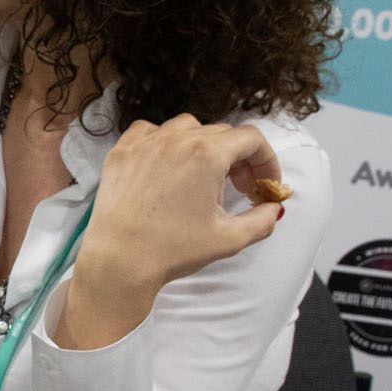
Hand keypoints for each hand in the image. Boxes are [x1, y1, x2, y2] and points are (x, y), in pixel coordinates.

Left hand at [55, 117, 288, 349]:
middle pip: (221, 134)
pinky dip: (164, 142)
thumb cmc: (171, 250)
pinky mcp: (121, 152)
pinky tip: (168, 165)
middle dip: (238, 159)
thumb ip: (262, 220)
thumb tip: (272, 209)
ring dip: (203, 146)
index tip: (264, 183)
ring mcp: (145, 143)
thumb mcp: (229, 239)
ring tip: (203, 176)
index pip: (251, 139)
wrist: (118, 262)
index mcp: (207, 154)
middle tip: (238, 187)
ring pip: (186, 128)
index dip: (266, 160)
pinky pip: (149, 132)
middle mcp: (176, 139)